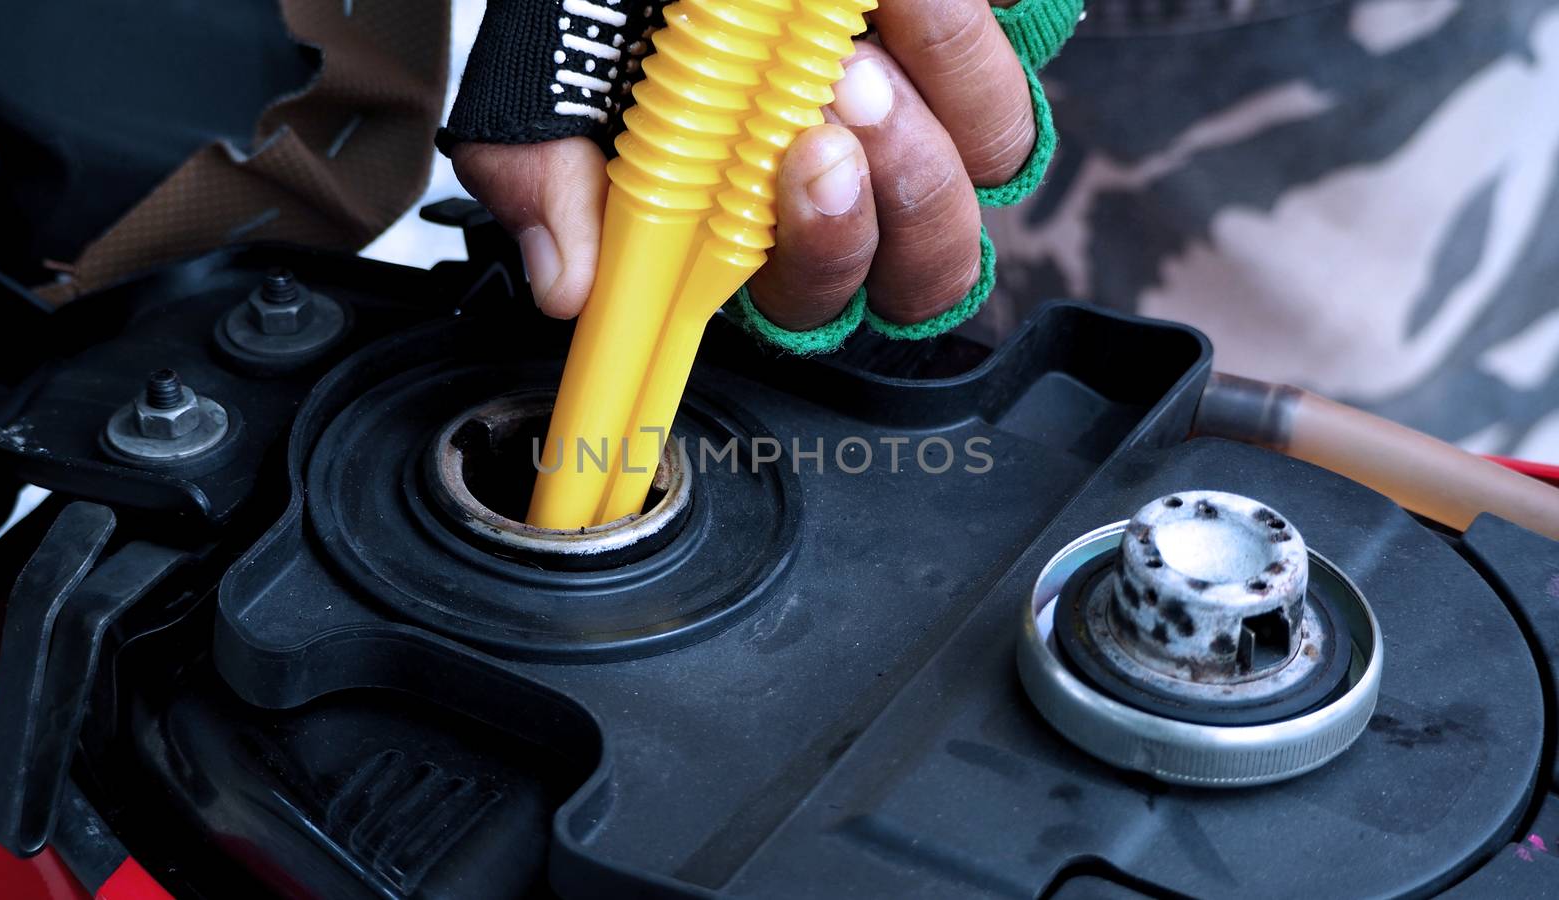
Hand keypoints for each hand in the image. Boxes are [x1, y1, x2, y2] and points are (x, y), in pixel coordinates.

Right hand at [453, 0, 1035, 329]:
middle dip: (899, 180)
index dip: (824, 253)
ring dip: (948, 86)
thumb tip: (567, 283)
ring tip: (883, 9)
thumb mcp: (556, 65)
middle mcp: (852, 174)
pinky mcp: (968, 33)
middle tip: (843, 88)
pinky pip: (1027, 38)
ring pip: (996, 155)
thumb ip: (543, 169)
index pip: (817, 295)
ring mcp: (927, 105)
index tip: (798, 165)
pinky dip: (976, 14)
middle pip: (931, 258)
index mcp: (756, 213)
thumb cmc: (606, 2)